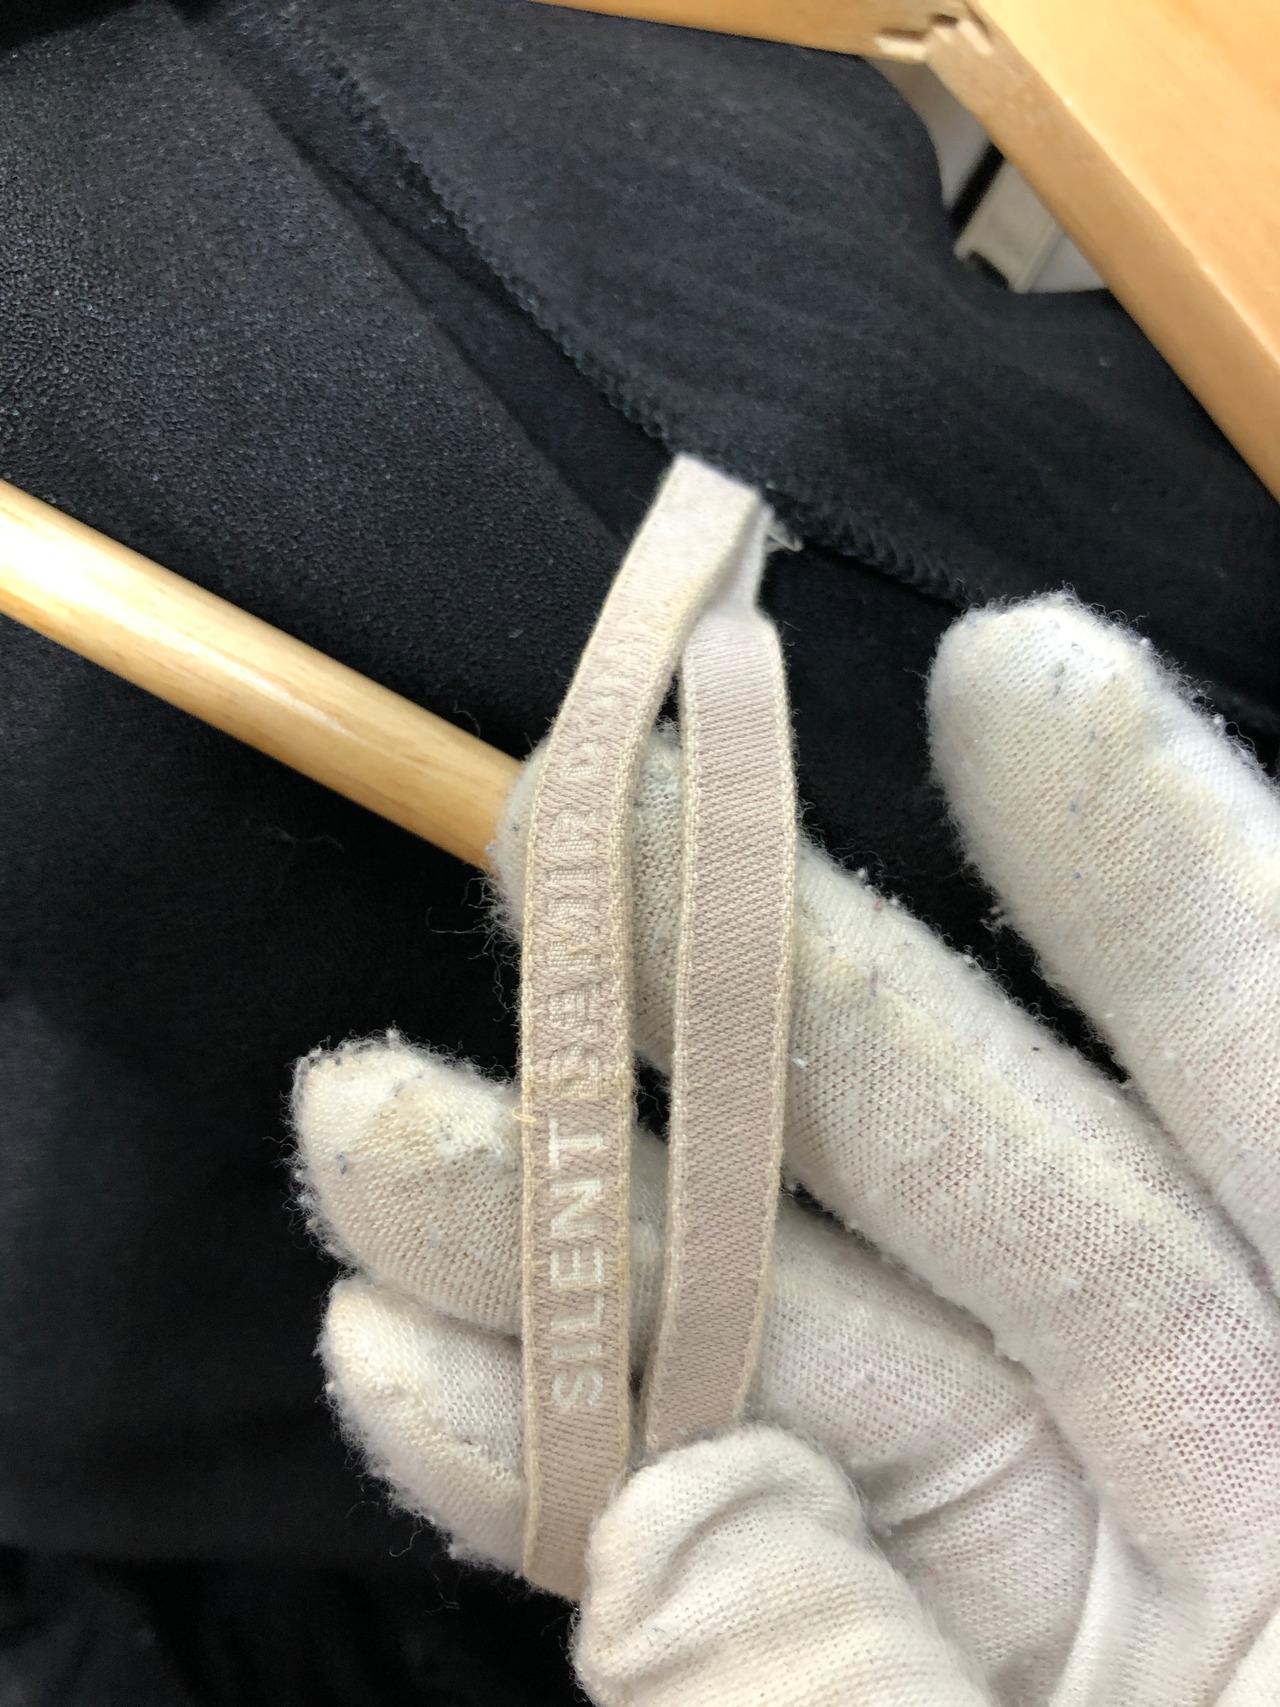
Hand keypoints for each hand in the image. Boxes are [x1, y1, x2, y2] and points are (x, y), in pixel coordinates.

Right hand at [295, 597, 1279, 1703]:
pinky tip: (407, 1364)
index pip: (1267, 1085)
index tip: (1014, 670)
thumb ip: (871, 1685)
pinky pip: (727, 1519)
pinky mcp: (896, 1638)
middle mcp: (1205, 1460)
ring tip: (371, 1123)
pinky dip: (567, 1461)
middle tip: (570, 820)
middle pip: (977, 1163)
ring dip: (574, 1234)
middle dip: (757, 991)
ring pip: (799, 1332)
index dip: (1156, 879)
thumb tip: (669, 1509)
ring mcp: (1036, 1558)